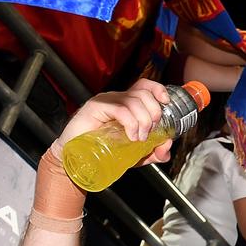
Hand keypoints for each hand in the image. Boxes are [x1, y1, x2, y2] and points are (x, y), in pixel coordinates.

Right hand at [52, 79, 172, 165]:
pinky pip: (120, 109)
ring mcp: (105, 101)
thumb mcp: (137, 154)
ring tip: (139, 138)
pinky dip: (131, 123)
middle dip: (154, 113)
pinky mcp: (95, 107)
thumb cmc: (104, 151)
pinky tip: (131, 136)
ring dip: (143, 121)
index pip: (145, 85)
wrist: (78, 159)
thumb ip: (154, 150)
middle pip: (144, 93)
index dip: (158, 90)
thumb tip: (167, 146)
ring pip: (134, 100)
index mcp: (127, 103)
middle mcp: (117, 98)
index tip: (166, 104)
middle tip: (149, 132)